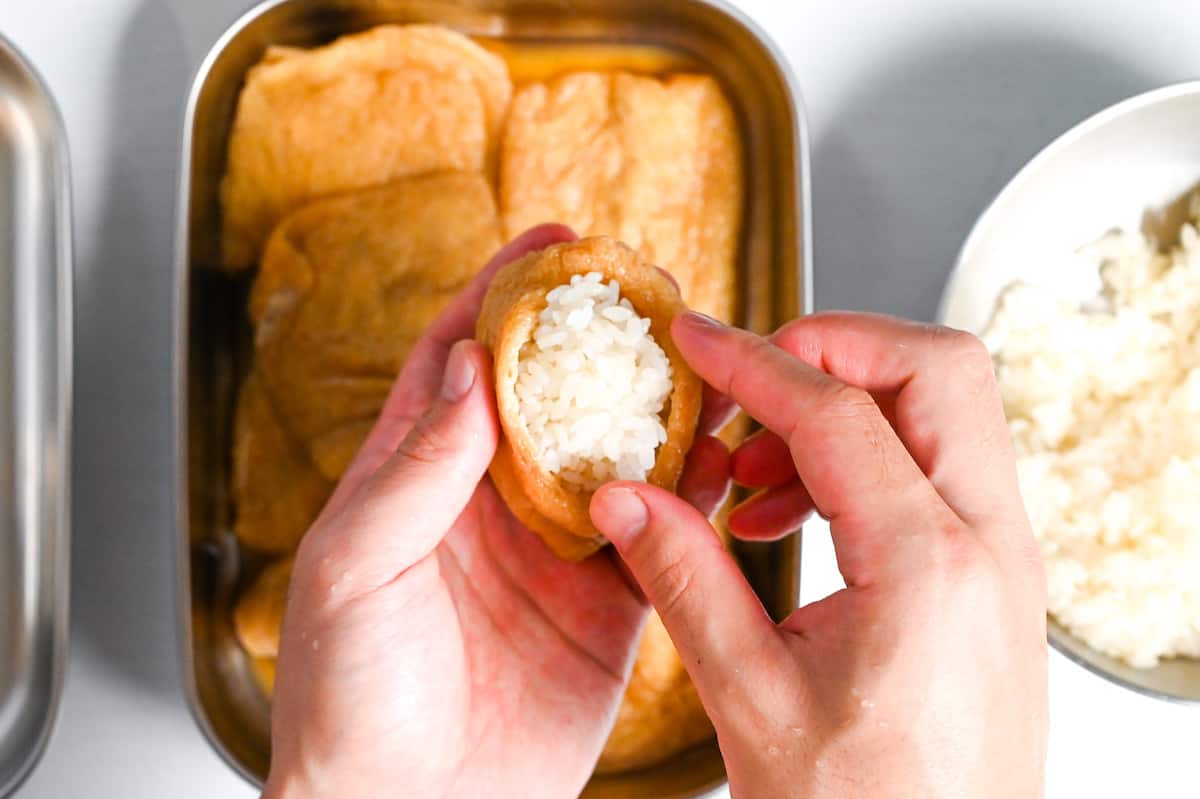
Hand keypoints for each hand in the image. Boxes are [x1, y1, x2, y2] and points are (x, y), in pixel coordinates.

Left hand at [262, 226, 730, 798]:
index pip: (460, 361)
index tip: (551, 245)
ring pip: (615, 453)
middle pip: (552, 394)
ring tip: (701, 365)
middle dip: (596, 339)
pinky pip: (656, 535)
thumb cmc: (348, 698)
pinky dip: (689, 495)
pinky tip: (717, 462)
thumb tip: (466, 367)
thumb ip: (416, 469)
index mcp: (416, 479)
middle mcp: (489, 503)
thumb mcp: (358, 568)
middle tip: (649, 294)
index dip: (502, 295)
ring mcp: (553, 550)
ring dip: (656, 408)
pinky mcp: (606, 605)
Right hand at [590, 312, 1047, 798]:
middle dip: (833, 347)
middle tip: (745, 382)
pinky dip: (865, 457)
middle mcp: (989, 544)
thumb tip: (622, 494)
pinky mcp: (995, 574)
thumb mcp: (751, 702)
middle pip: (936, 369)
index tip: (693, 338)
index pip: (838, 413)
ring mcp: (1005, 556)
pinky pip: (939, 467)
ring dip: (846, 405)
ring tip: (751, 473)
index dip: (752, 362)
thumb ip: (685, 580)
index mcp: (926, 568)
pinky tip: (786, 515)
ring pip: (947, 408)